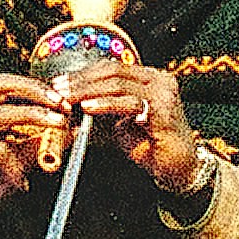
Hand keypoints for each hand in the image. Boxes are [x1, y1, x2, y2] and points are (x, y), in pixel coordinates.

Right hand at [0, 75, 63, 236]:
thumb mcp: (19, 158)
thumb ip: (39, 144)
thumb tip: (71, 130)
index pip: (10, 84)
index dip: (38, 88)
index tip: (64, 100)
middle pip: (3, 84)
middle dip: (37, 91)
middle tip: (62, 105)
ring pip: (5, 114)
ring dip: (36, 116)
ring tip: (57, 125)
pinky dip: (17, 165)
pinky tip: (23, 182)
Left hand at [50, 64, 203, 197]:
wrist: (178, 170)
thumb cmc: (151, 146)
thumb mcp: (120, 124)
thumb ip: (101, 110)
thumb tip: (70, 104)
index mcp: (150, 78)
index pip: (112, 68)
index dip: (84, 74)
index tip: (61, 82)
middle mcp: (159, 80)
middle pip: (113, 71)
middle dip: (82, 80)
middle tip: (59, 88)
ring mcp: (164, 93)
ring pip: (118, 83)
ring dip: (88, 90)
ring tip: (68, 98)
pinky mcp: (164, 110)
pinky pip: (129, 102)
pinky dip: (105, 103)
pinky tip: (88, 107)